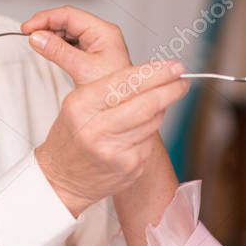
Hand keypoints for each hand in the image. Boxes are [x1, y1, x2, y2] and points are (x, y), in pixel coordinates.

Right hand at [22, 6, 131, 84]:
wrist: (122, 107)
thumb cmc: (113, 91)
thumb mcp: (82, 70)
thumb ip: (58, 51)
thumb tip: (36, 37)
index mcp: (104, 32)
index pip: (69, 15)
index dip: (46, 18)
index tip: (27, 28)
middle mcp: (101, 34)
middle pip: (68, 20)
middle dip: (46, 26)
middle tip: (28, 35)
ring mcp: (97, 43)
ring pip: (68, 31)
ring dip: (50, 35)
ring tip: (36, 43)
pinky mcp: (92, 54)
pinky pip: (70, 43)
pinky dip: (56, 45)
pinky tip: (48, 50)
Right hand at [35, 59, 187, 215]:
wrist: (61, 179)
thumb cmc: (72, 135)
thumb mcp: (78, 104)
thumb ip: (111, 89)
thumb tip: (153, 74)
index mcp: (81, 105)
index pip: (126, 83)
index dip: (155, 73)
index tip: (174, 66)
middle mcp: (97, 129)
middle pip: (147, 103)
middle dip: (171, 89)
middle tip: (183, 80)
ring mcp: (115, 151)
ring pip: (153, 121)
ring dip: (161, 109)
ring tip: (159, 102)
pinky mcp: (129, 167)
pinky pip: (150, 140)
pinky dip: (149, 131)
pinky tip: (139, 130)